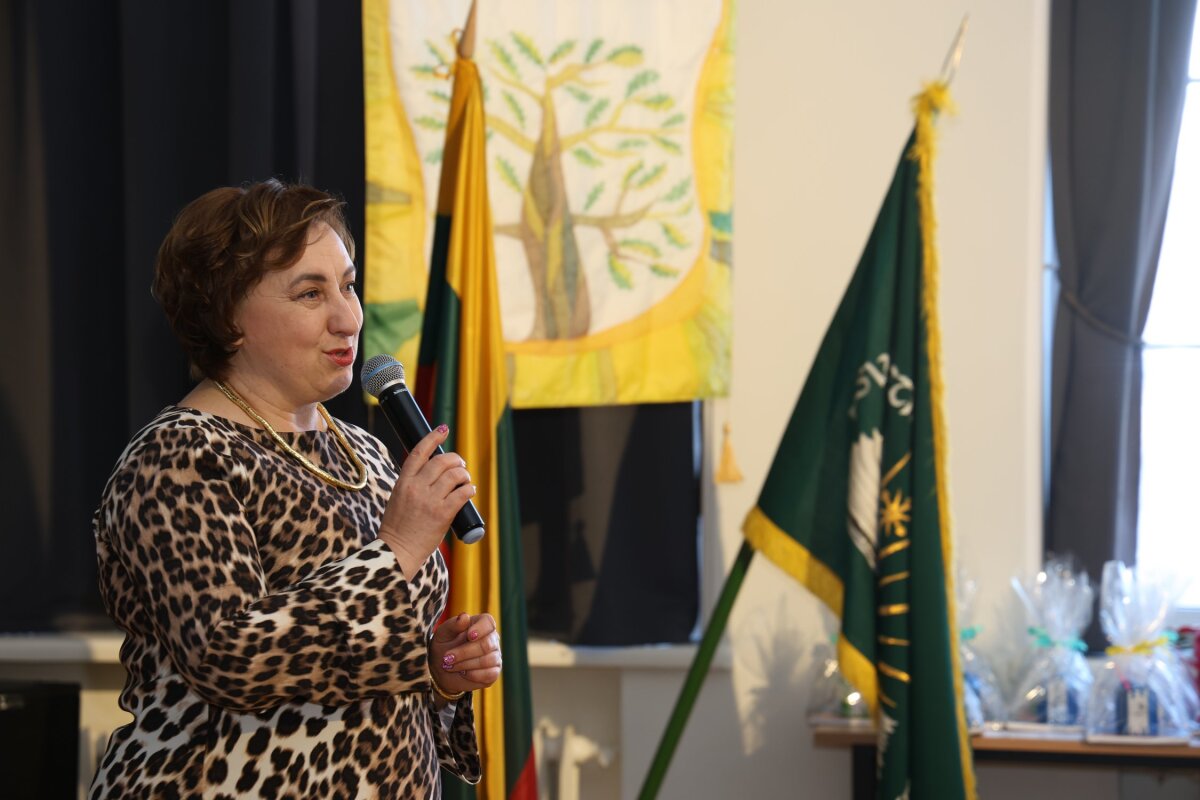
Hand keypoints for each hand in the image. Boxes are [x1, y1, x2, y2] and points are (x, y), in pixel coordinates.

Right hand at [376, 425, 475, 576]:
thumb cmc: (398, 528)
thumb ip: (413, 484)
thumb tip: (434, 473)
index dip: (432, 438)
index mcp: (403, 482)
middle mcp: (416, 487)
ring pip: (455, 475)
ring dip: (464, 474)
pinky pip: (462, 493)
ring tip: (465, 480)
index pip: (419, 452)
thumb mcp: (398, 499)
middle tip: (461, 465)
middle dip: (456, 460)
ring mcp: (430, 500)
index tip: (443, 429)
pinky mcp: (443, 513)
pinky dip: (469, 489)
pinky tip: (469, 491)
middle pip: (442, 461)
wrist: (397, 551)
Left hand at [429, 612, 501, 697]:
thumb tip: (464, 617)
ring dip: (465, 664)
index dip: (481, 629)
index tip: (469, 636)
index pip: (488, 622)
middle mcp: (491, 639)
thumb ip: (453, 625)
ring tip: (451, 666)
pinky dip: (473, 675)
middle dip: (464, 653)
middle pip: (486, 644)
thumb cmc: (442, 646)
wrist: (440, 669)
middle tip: (447, 658)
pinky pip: (490, 674)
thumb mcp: (442, 634)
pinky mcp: (493, 672)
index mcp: (480, 624)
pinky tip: (463, 673)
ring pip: (487, 660)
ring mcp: (494, 656)